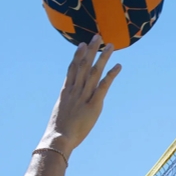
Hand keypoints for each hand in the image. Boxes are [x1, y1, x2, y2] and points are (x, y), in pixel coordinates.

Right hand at [41, 37, 121, 154]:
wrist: (58, 138)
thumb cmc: (58, 132)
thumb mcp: (60, 114)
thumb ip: (67, 106)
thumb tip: (70, 106)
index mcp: (66, 92)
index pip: (72, 69)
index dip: (78, 55)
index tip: (82, 44)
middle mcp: (75, 90)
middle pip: (83, 65)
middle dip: (91, 50)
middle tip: (97, 36)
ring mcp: (84, 96)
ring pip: (94, 72)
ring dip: (102, 58)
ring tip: (110, 46)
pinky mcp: (93, 105)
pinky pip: (103, 87)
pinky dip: (111, 75)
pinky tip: (118, 66)